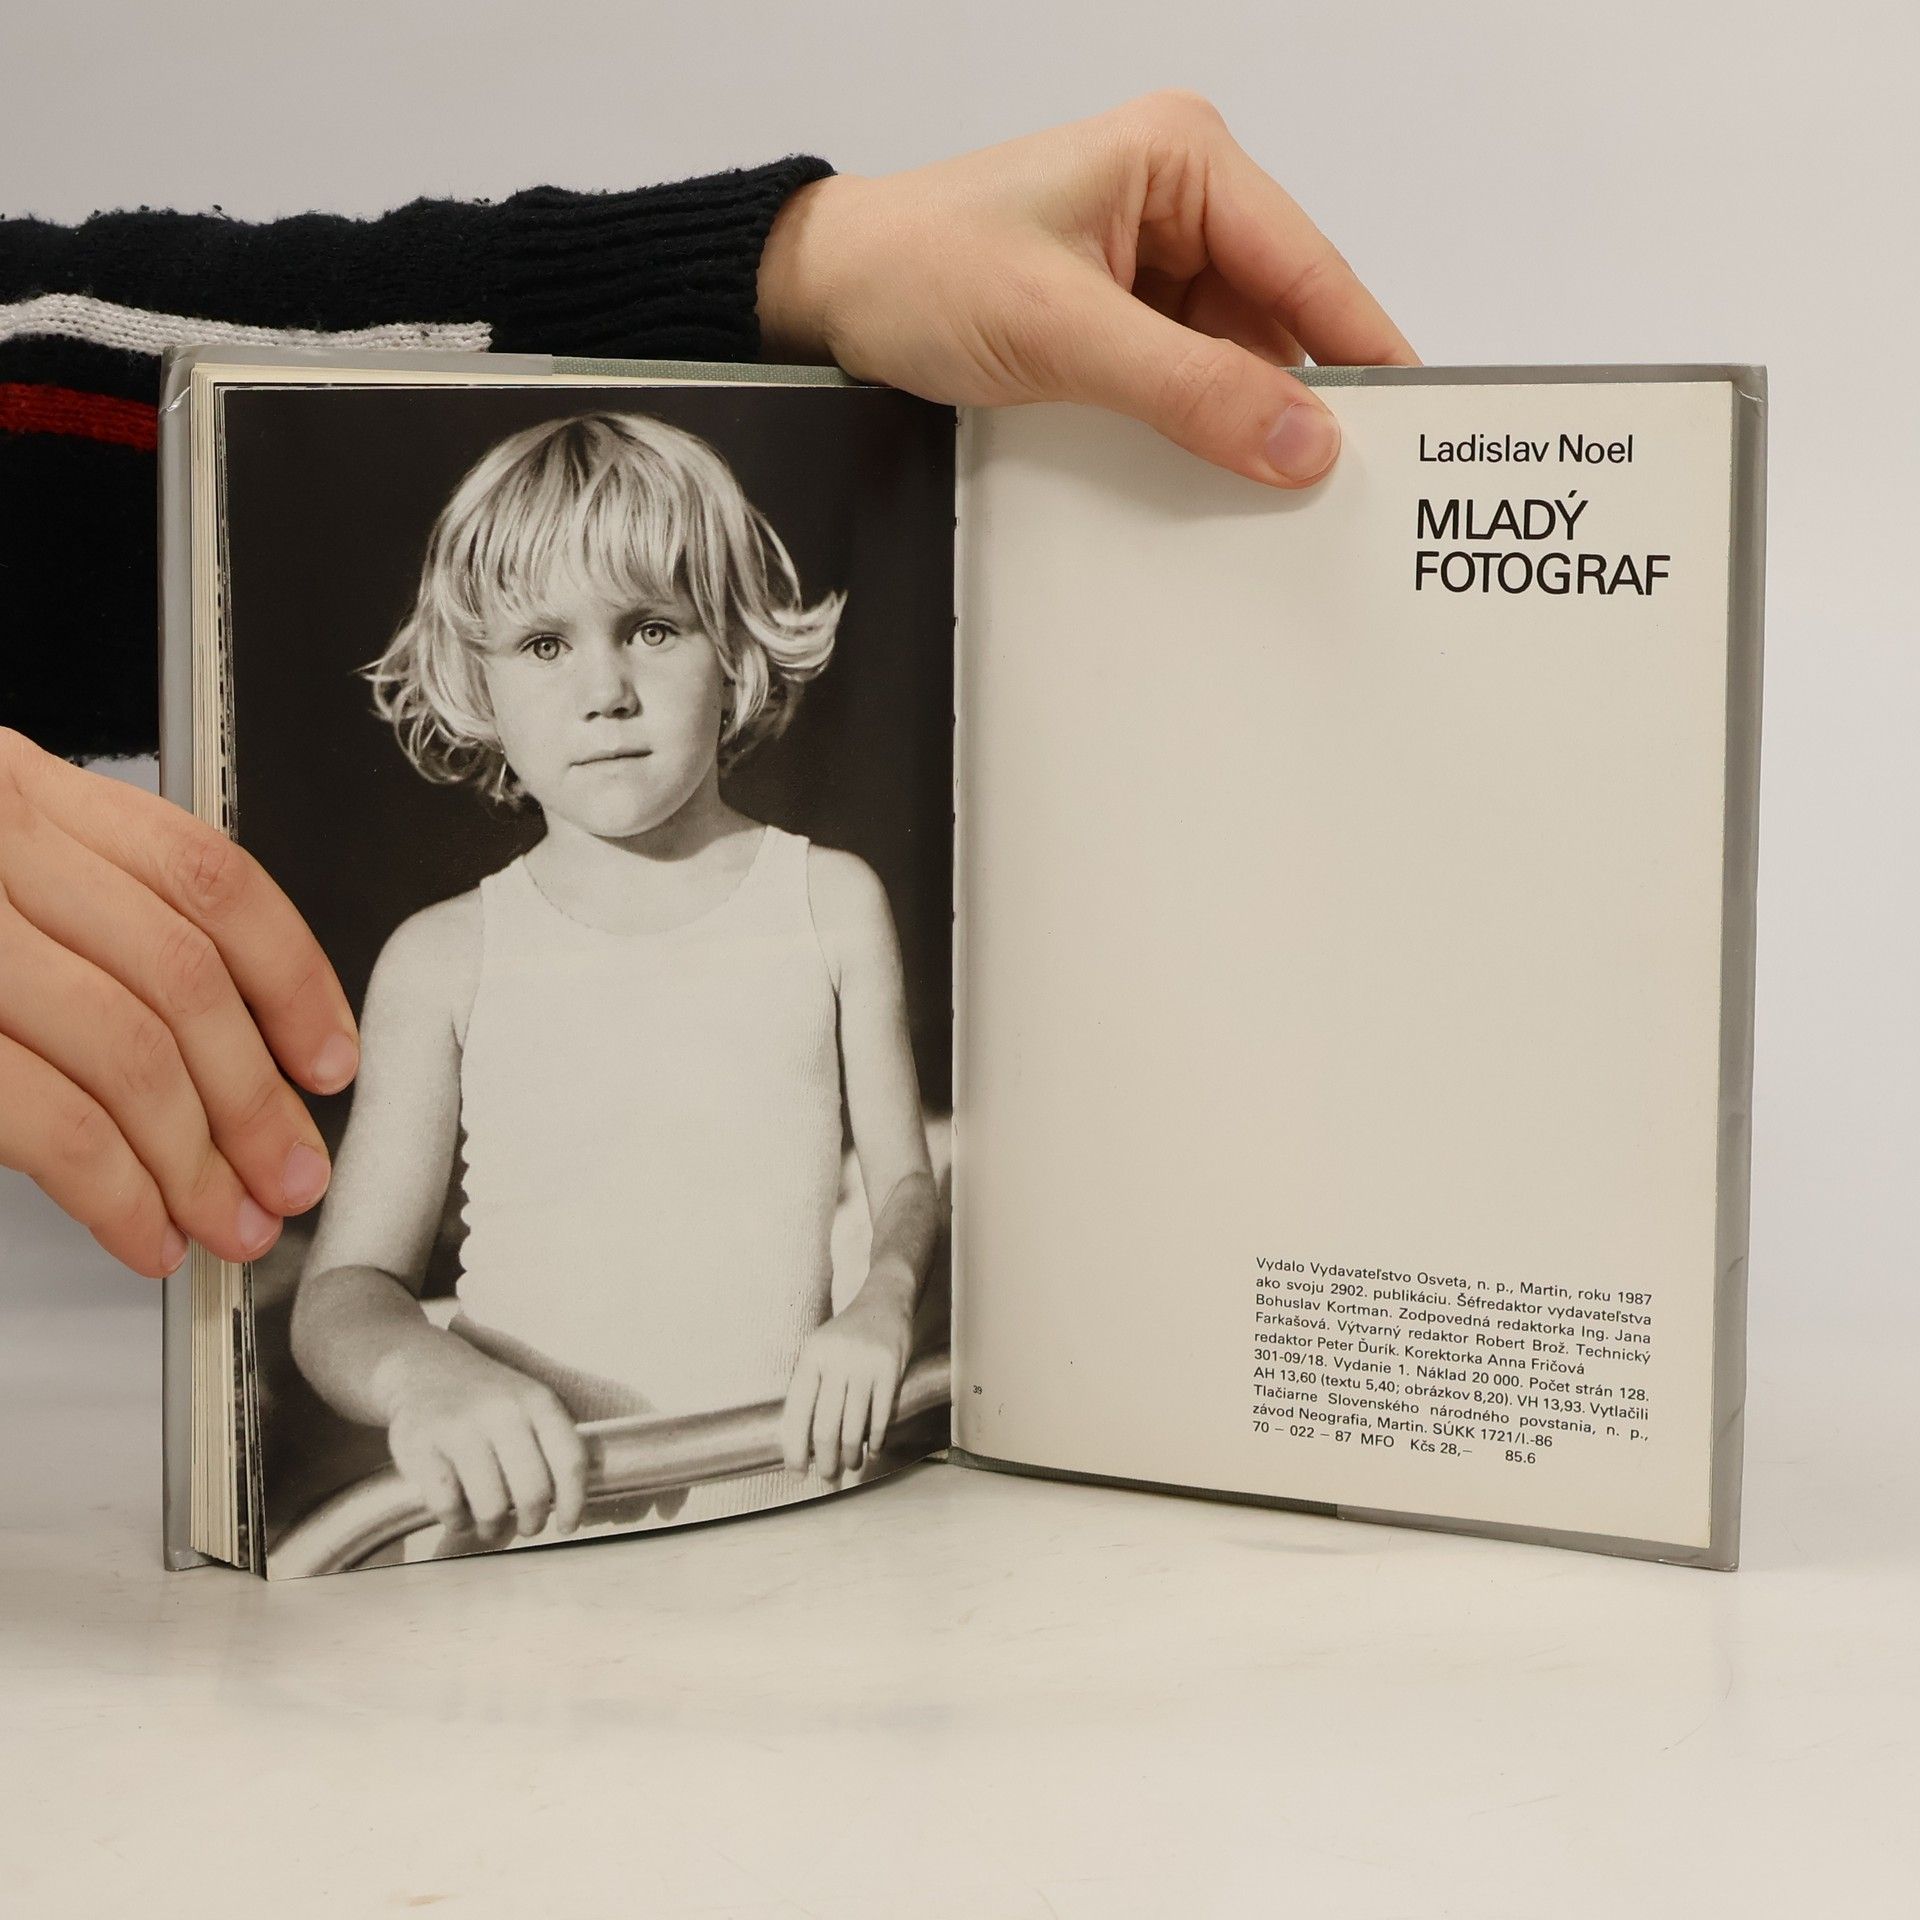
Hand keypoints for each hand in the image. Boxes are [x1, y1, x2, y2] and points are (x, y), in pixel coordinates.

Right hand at [0, 729, 360, 1276]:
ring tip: (232, 1220)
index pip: (212, 880)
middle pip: (182, 978)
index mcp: (19, 793)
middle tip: (291, 1171)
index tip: (328, 1058)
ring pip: (129, 1050)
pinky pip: (47, 1117)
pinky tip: (142, 1228)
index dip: (294, 981)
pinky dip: (115, 1189)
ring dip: (199, 1158)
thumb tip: (225, 1038)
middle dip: (256, 1096)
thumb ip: (83, 912)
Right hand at [378, 1333, 588, 1542]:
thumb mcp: (528, 1402)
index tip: (568, 1526)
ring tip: (489, 1525)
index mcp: (537, 1401)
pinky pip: (447, 1504)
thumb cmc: (486, 1396)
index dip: (574, 1502)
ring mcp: (458, 1427)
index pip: (570, 1460)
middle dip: (533, 1521)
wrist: (423, 1365)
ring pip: (490, 1505)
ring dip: (492, 1527)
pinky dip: (456, 1520)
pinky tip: (458, 1515)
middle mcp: (501, 1411)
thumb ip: (549, 1442)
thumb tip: (566, 1505)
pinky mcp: (419, 1444)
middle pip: (533, 1490)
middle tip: (527, 1528)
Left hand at [758, 89, 1417, 489]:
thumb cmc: (920, 272)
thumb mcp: (1063, 334)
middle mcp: (1183, 202)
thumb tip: (1303, 442)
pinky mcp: (1123, 318)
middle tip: (1344, 493)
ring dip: (1245, 424)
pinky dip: (1200, 429)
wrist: (826, 298)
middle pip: (1282, 318)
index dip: (1364, 351)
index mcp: (1184, 160)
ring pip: (1238, 359)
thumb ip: (1189, 390)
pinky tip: (1210, 478)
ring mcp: (1154, 263)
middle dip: (1302, 401)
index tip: (1417, 426)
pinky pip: (1190, 381)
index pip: (1307, 266)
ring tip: (1273, 498)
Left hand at [779, 1265, 916, 1480]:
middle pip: (826, 1425)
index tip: (796, 1472)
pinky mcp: (891, 1369)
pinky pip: (881, 1416)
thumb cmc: (847, 1335)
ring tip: (851, 1466)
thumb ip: (811, 1388)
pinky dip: (877, 1439)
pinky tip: (874, 1449)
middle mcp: (836, 1360)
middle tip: (827, 1478)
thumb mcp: (820, 1350)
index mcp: (811, 1356)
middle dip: (825, 1460)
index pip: (797, 1411)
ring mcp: (865, 1365)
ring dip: (852, 1454)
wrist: (884, 1302)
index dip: (795, 1448)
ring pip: (854, 1426)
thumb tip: (803, 1441)